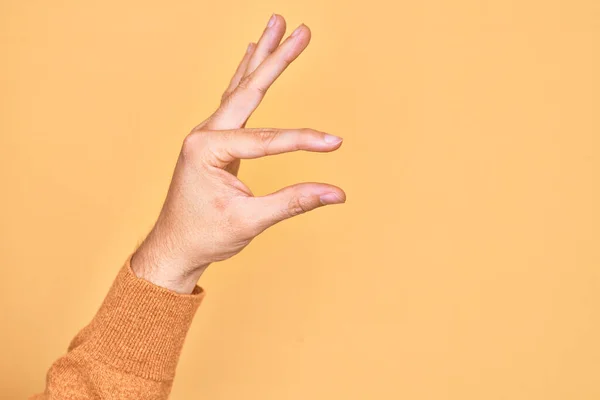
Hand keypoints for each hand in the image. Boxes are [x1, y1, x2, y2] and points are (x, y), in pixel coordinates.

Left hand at [131, 15, 344, 292]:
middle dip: (277, 58)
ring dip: (263, 57)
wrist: (174, 246)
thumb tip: (336, 193)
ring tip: (278, 25)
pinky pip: (235, 100)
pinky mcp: (216, 139)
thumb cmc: (205, 235)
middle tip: (301, 28)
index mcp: (207, 150)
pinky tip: (253, 54)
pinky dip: (248, 76)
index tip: (335, 143)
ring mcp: (208, 133)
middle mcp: (204, 133)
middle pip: (248, 88)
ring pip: (240, 87)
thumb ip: (293, 202)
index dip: (303, 140)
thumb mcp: (250, 221)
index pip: (265, 139)